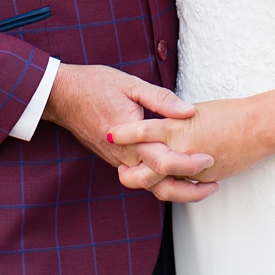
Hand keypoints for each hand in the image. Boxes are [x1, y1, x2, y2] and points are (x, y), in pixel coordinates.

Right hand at [43, 64, 212, 182]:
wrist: (62, 96)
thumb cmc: (95, 85)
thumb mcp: (131, 83)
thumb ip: (161, 99)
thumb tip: (188, 111)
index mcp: (131, 137)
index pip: (164, 160)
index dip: (189, 163)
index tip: (210, 158)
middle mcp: (124, 155)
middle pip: (159, 184)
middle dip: (187, 190)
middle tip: (212, 184)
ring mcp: (118, 160)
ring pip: (149, 186)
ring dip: (175, 190)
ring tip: (199, 186)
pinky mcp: (115, 159)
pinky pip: (140, 178)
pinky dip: (160, 181)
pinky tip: (177, 175)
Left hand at [108, 99, 263, 198]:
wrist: (257, 127)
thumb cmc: (228, 114)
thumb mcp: (195, 112)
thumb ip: (174, 121)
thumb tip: (159, 128)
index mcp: (176, 127)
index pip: (142, 131)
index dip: (124, 134)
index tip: (109, 134)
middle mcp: (181, 149)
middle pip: (146, 168)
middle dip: (130, 173)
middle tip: (121, 170)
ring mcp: (192, 167)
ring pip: (162, 184)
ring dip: (149, 184)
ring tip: (141, 180)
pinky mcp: (204, 179)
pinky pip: (183, 188)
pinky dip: (174, 187)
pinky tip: (169, 184)